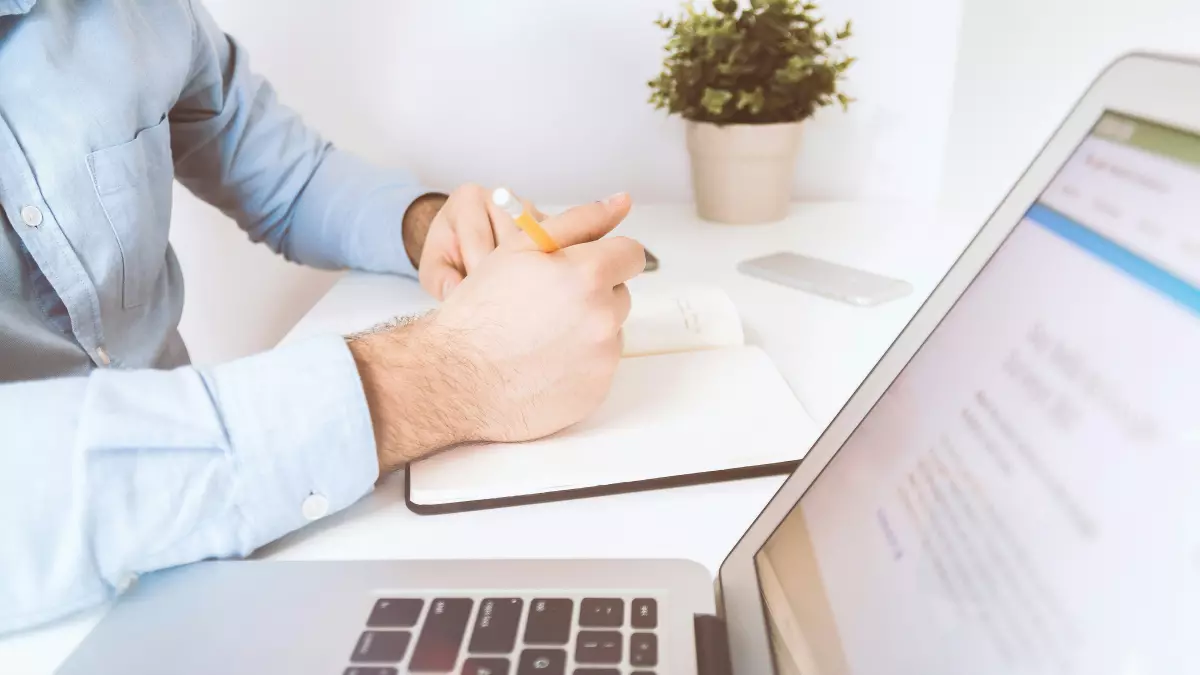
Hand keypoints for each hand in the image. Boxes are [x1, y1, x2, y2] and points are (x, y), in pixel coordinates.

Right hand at [352, 193, 642, 471]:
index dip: (605, 257)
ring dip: (586, 329)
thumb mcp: (520, 248)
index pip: (631, 254)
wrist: (455, 378)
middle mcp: (603, 316)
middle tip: (546, 304)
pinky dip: (578, 364)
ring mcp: (602, 358)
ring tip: (540, 336)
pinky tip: (542, 363)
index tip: (583, 267)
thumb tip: (622, 201)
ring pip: (610, 331)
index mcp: (589, 274)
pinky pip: (599, 367)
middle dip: (592, 294)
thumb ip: (579, 220)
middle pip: (620, 294)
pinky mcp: (596, 391)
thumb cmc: (481, 310)